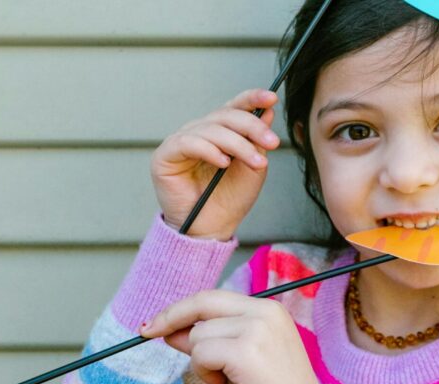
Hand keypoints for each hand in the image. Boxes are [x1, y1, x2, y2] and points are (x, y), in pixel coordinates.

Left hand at [140, 290, 327, 383]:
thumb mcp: (239, 361)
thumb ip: (211, 340)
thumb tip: (172, 330)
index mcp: (268, 310)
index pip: (214, 297)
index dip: (181, 309)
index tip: (156, 323)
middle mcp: (265, 313)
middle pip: (202, 304)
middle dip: (170, 319)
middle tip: (148, 334)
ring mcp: (257, 330)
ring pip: (199, 335)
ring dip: (201, 363)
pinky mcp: (247, 352)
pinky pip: (201, 355)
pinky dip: (204, 375)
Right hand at [150, 89, 280, 239]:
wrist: (211, 229)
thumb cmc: (230, 199)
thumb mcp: (252, 168)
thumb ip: (257, 141)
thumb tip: (268, 112)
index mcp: (219, 132)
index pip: (234, 107)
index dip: (252, 99)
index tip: (272, 98)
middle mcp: (199, 131)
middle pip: (225, 116)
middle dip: (252, 127)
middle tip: (272, 142)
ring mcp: (181, 141)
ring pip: (211, 130)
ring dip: (237, 144)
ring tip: (255, 162)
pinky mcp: (165, 155)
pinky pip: (188, 143)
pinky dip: (209, 150)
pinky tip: (224, 163)